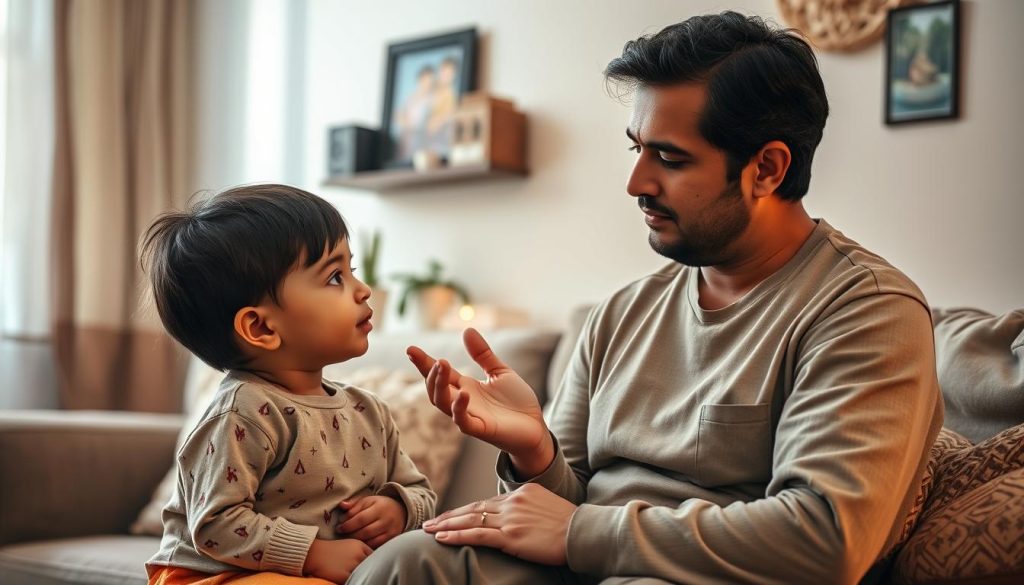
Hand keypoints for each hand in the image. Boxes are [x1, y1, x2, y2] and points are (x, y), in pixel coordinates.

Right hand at [302, 538, 370, 583]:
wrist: (313, 553)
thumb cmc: (331, 550)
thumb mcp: (349, 546)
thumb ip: (361, 552)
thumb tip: (371, 561)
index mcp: (360, 546)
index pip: (375, 556)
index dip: (374, 562)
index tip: (372, 566)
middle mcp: (358, 555)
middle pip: (371, 566)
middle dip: (369, 569)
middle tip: (368, 573)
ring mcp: (352, 565)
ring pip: (363, 574)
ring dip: (362, 576)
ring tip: (358, 576)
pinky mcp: (344, 575)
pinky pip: (354, 580)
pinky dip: (353, 580)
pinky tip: (348, 578)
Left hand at [335, 495, 406, 548]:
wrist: (401, 511)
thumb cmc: (380, 505)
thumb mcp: (368, 500)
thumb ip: (354, 503)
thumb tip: (342, 506)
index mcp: (379, 508)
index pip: (361, 518)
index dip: (348, 524)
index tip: (339, 527)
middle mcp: (386, 520)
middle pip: (365, 531)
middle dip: (351, 534)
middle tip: (342, 534)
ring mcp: (390, 531)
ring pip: (370, 541)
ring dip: (357, 541)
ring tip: (349, 538)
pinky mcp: (392, 539)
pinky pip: (376, 546)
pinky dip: (366, 545)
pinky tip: (359, 543)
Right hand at [408, 328, 553, 473]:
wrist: (536, 427)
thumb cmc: (516, 402)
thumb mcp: (499, 372)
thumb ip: (483, 354)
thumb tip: (467, 330)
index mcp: (464, 387)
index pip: (439, 374)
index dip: (423, 362)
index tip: (410, 349)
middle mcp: (462, 401)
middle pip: (435, 389)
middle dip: (430, 373)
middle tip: (435, 359)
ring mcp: (469, 416)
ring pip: (443, 404)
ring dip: (439, 385)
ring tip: (442, 365)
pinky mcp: (481, 429)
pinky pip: (463, 421)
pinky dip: (459, 408)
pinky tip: (463, 393)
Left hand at [422, 483, 575, 565]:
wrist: (584, 533)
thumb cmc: (571, 525)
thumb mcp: (547, 508)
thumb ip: (528, 509)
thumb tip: (518, 520)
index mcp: (521, 492)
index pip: (486, 502)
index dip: (465, 510)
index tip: (450, 516)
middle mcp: (512, 501)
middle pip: (473, 508)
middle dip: (449, 516)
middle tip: (430, 521)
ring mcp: (510, 518)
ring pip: (470, 520)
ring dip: (446, 525)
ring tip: (428, 530)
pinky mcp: (511, 536)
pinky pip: (477, 535)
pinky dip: (456, 536)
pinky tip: (442, 538)